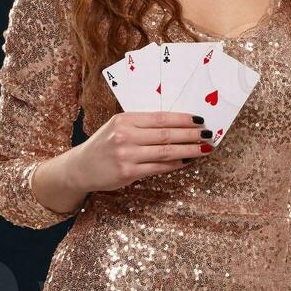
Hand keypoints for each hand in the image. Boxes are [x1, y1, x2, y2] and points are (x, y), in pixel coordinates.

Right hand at [72, 111, 213, 193]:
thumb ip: (143, 126)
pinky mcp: (128, 172)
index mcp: (125, 119)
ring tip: (204, 148)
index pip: (161, 117)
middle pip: (167, 134)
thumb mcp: (118, 127)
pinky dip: (175, 164)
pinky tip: (187, 161)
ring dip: (189, 150)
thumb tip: (177, 126)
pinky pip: (158, 167)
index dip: (183, 119)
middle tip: (209, 134)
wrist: (81, 167)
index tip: (200, 120)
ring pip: (166, 151)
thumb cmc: (104, 145)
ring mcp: (126, 154)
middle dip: (191, 134)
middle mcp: (125, 135)